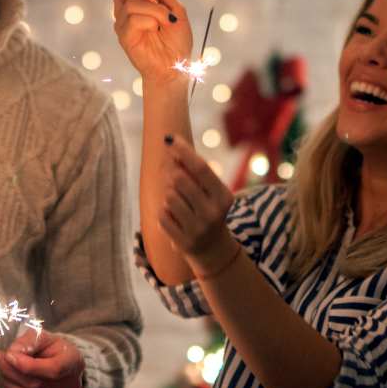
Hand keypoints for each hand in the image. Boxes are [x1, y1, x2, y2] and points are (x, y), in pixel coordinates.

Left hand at [0, 331, 84, 387]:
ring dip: (10, 386)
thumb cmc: (49, 350)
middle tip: (0, 359)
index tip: (8, 355)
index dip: (27, 365)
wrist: (60, 367)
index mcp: (74, 362)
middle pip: (36, 386)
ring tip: (5, 373)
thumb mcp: (41, 337)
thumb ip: (28, 342)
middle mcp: (72, 386)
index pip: (53, 370)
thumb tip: (12, 354)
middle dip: (11, 372)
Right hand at [110, 0, 194, 83]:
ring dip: (155, 9)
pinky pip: (133, 20)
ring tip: (168, 20)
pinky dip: (150, 21)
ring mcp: (123, 22)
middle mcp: (127, 7)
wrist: (176, 67)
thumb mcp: (176, 10)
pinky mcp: (123, 37)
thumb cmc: (177, 40)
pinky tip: (157, 29)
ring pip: (132, 3)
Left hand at [156, 137, 237, 269]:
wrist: (212, 249)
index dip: (183, 150)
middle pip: (179, 179)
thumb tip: (171, 144)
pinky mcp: (183, 242)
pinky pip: (161, 215)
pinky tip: (174, 218)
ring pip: (168, 197)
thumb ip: (192, 170)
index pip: (200, 167)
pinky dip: (163, 213)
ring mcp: (198, 229)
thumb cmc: (206, 209)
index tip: (168, 138)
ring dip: (168, 195)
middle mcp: (214, 213)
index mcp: (224, 197)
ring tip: (177, 203)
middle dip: (171, 173)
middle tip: (172, 177)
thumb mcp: (208, 191)